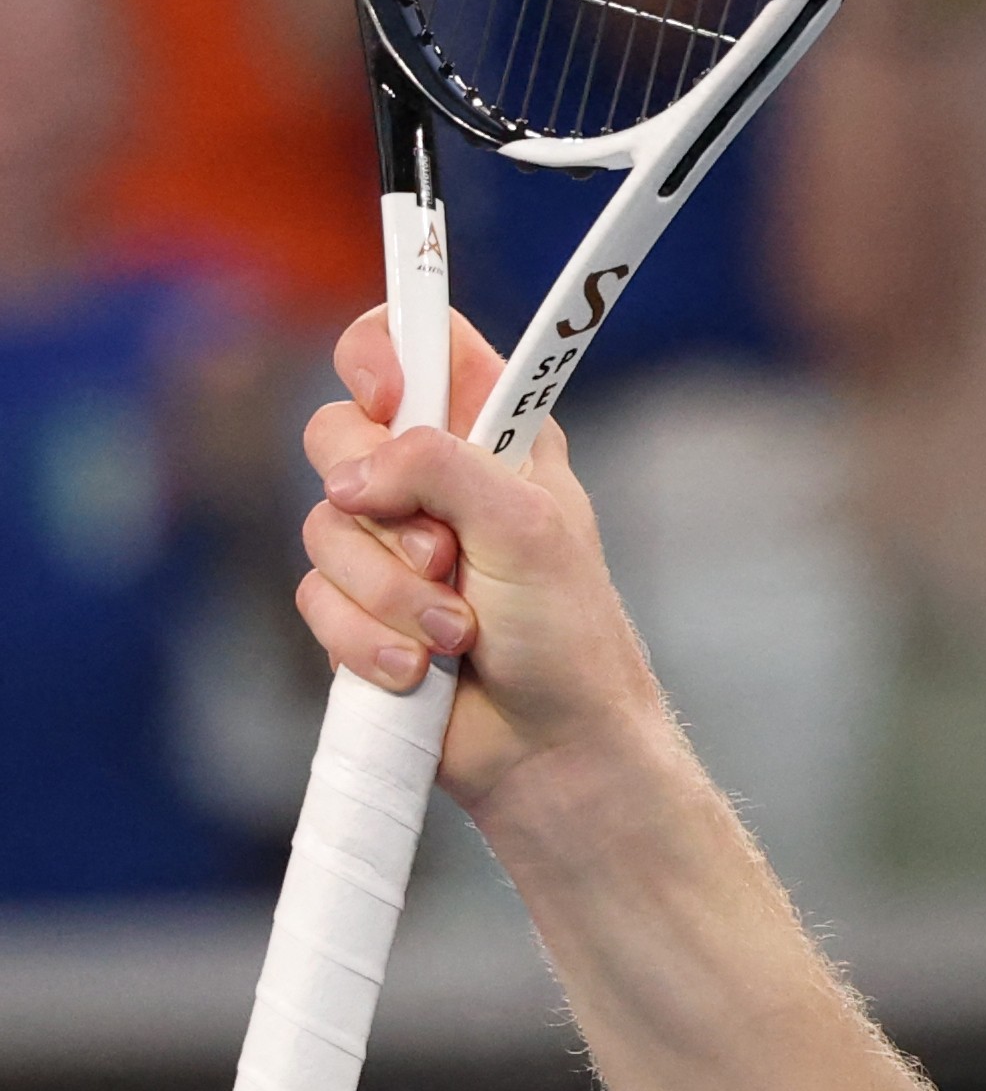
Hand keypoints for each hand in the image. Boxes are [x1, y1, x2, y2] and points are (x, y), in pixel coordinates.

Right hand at [296, 310, 679, 816]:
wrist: (551, 745)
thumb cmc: (566, 635)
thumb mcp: (527, 528)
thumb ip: (443, 468)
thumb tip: (351, 474)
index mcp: (494, 433)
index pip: (418, 345)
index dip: (384, 354)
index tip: (391, 400)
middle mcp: (436, 477)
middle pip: (336, 433)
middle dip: (383, 508)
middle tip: (446, 555)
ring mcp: (391, 543)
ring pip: (320, 526)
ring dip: (388, 592)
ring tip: (455, 633)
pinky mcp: (358, 606)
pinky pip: (314, 599)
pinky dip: (365, 639)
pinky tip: (419, 670)